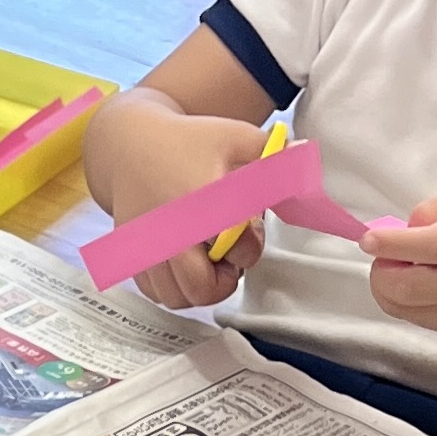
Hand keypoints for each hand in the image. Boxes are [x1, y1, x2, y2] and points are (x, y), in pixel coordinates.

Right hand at [99, 110, 274, 309]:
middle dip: (223, 282)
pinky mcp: (132, 255)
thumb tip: (304, 157)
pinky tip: (182, 264)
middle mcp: (171, 232)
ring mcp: (147, 247)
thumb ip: (276, 156)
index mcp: (204, 204)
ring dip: (197, 288)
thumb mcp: (239, 138)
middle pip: (200, 289)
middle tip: (228, 261)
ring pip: (176, 297)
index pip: (237, 251)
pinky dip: (172, 287)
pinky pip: (153, 292)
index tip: (248, 233)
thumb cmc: (189, 142)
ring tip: (205, 262)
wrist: (132, 145)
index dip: (250, 250)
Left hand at [364, 189, 436, 335]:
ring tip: (398, 265)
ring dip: (384, 284)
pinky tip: (410, 281)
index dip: (395, 244)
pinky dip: (396, 298)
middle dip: (382, 268)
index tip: (368, 239)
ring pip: (402, 305)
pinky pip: (409, 315)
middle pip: (409, 285)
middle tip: (384, 252)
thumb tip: (404, 228)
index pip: (434, 246)